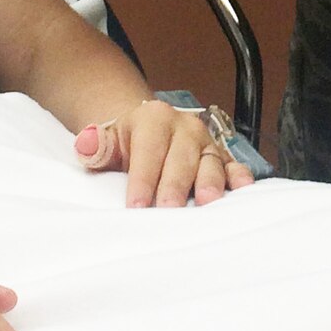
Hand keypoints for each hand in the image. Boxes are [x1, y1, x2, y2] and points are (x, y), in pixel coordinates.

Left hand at [74, 99, 254, 207]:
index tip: (137, 206)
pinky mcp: (221, 156)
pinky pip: (233, 164)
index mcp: (154, 119)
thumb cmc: (126, 143)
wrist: (148, 130)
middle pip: (181, 158)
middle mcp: (185, 126)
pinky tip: (242, 189)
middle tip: (170, 211)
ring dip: (211, 182)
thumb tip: (87, 144)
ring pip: (210, 161)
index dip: (143, 180)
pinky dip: (240, 176)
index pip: (149, 151)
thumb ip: (96, 145)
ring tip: (208, 202)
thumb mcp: (107, 140)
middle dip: (176, 185)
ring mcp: (206, 141)